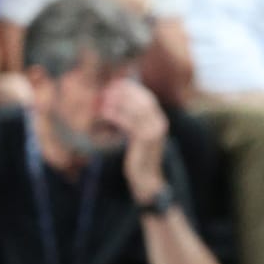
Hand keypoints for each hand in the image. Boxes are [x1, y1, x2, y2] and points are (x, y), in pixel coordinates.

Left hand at [101, 75, 168, 197]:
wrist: (147, 178)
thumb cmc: (138, 157)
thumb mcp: (137, 136)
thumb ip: (133, 121)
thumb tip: (117, 105)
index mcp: (159, 120)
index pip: (147, 98)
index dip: (133, 89)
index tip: (117, 84)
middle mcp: (160, 123)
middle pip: (143, 101)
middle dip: (126, 93)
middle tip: (108, 90)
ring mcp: (155, 131)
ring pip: (137, 110)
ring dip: (119, 103)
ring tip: (103, 101)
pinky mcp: (146, 140)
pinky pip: (130, 123)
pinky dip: (118, 116)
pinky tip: (105, 114)